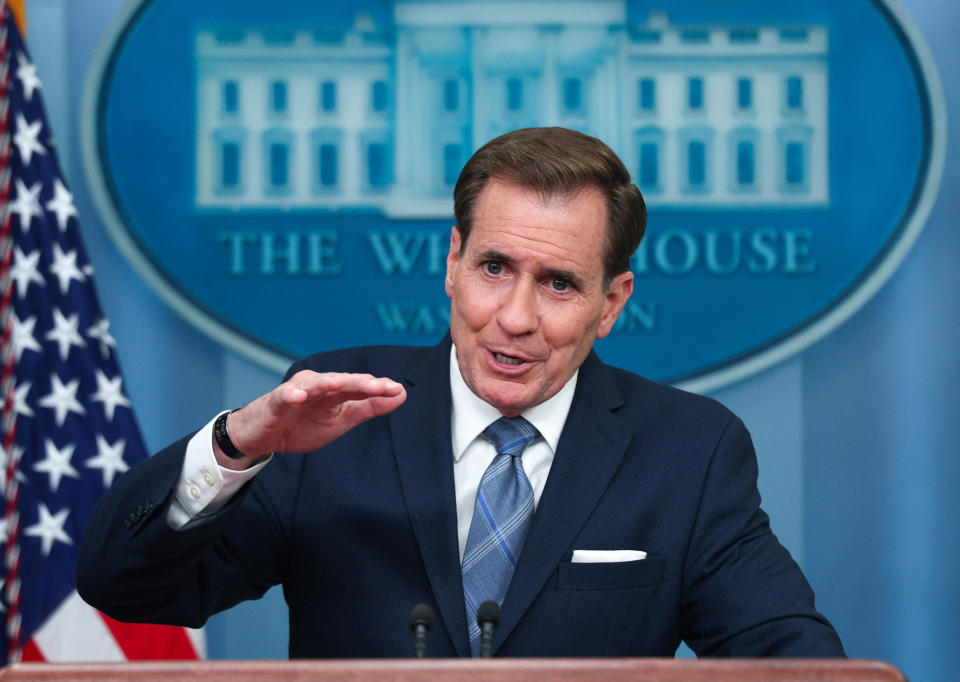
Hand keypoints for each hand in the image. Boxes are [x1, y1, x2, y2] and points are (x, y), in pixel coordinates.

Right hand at [213, 371, 406, 468]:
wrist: (262, 438)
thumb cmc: (302, 424)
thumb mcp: (342, 419)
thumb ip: (370, 407)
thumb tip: (401, 394)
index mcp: (335, 390)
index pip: (359, 387)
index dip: (378, 388)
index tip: (397, 391)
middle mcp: (317, 385)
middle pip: (341, 382)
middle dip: (361, 383)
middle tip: (381, 386)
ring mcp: (295, 392)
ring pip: (315, 385)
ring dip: (328, 383)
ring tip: (342, 383)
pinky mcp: (274, 403)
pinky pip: (283, 397)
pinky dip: (290, 395)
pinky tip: (298, 396)